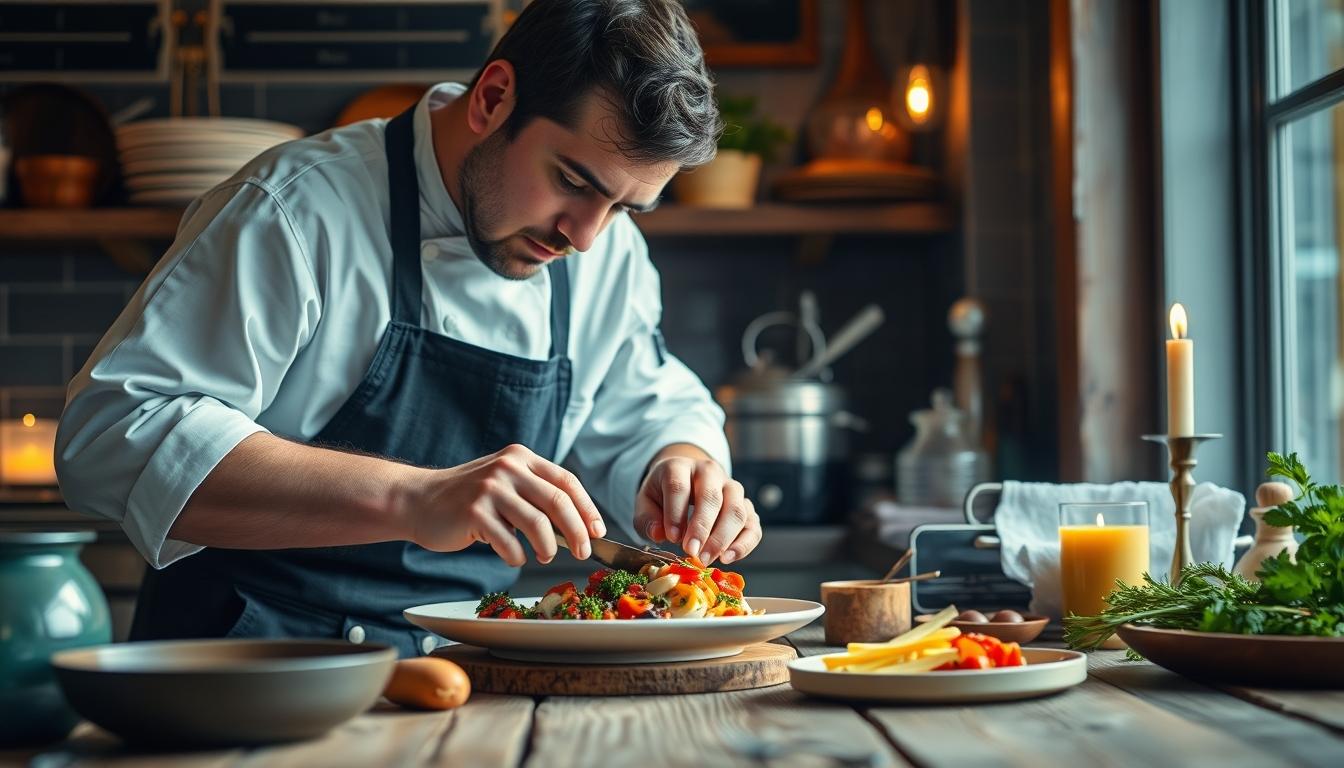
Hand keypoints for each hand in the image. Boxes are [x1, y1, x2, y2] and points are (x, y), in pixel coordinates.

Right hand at [405, 444, 604, 566]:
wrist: (418, 500)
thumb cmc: (467, 499)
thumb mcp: (504, 483)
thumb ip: (535, 495)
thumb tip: (578, 527)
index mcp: (521, 458)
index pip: (567, 482)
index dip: (588, 509)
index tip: (598, 531)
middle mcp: (508, 468)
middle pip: (558, 502)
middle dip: (578, 531)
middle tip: (584, 552)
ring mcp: (490, 489)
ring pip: (537, 523)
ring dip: (549, 547)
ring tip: (546, 556)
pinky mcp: (473, 512)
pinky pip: (509, 542)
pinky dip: (517, 556)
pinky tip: (513, 556)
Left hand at [635, 454, 761, 564]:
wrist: (684, 480)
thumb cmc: (663, 495)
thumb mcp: (646, 502)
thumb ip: (647, 519)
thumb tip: (659, 534)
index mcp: (679, 467)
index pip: (679, 486)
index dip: (676, 513)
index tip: (672, 537)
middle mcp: (709, 472)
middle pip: (711, 497)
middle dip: (702, 528)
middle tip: (692, 552)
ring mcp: (731, 487)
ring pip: (736, 510)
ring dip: (723, 538)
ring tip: (706, 559)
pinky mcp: (746, 505)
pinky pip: (753, 524)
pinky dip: (744, 544)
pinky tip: (728, 558)